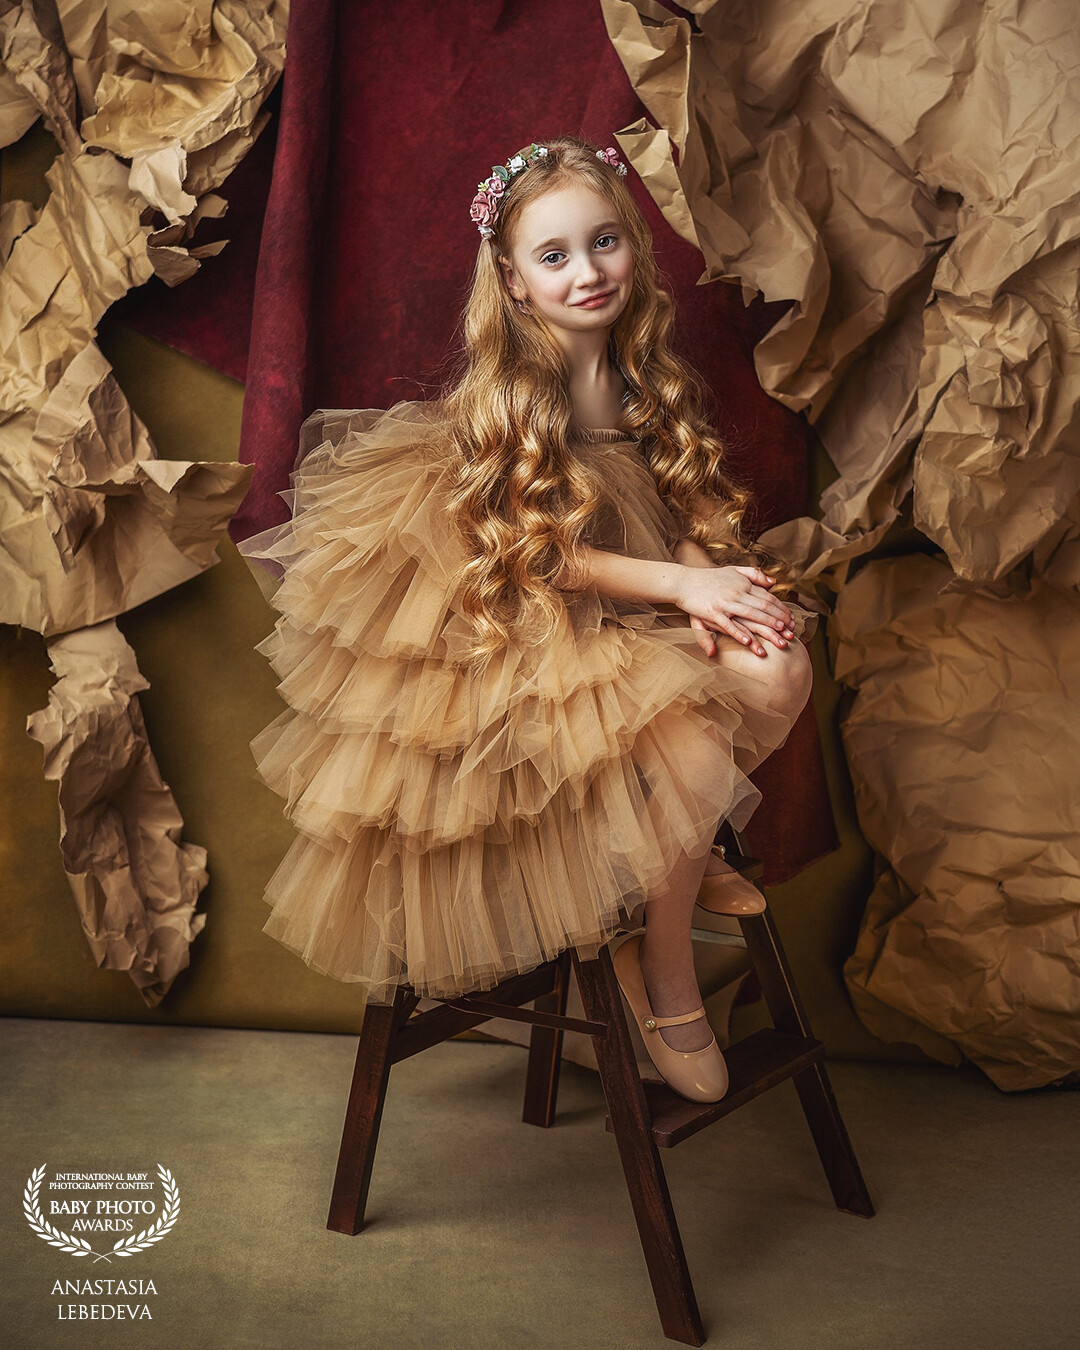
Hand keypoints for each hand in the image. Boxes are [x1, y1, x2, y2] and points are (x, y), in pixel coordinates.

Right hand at [675, 564, 795, 658]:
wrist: (684, 581)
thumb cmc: (709, 578)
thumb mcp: (733, 571)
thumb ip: (753, 574)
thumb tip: (772, 583)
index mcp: (743, 584)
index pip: (767, 597)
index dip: (781, 609)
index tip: (792, 620)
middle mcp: (737, 592)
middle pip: (764, 606)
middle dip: (780, 620)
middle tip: (792, 631)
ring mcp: (724, 602)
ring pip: (750, 615)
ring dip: (766, 626)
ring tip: (778, 636)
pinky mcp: (711, 612)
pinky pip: (728, 625)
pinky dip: (738, 633)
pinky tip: (748, 642)